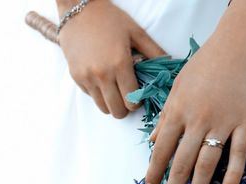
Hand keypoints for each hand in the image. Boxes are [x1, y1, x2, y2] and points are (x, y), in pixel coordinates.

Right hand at [57, 0, 165, 117]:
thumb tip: (169, 69)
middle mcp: (102, 75)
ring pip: (102, 107)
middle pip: (117, 111)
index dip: (138, 102)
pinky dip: (98, 93)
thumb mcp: (136, 32)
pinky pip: (90, 96)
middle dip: (126, 108)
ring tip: (116, 90)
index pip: (132, 101)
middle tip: (128, 96)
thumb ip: (154, 52)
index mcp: (120, 65)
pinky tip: (102, 79)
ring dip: (111, 103)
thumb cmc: (109, 18)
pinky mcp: (75, 76)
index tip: (139, 95)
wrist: (77, 7)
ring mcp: (86, 77)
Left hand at [144, 0, 245, 183]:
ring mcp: (222, 123)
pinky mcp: (245, 123)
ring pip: (207, 163)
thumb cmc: (204, 65)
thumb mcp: (177, 87)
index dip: (154, 172)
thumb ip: (165, 116)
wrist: (238, 47)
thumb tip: (154, 142)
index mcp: (177, 112)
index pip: (162, 150)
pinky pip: (239, 154)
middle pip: (182, 163)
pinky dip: (233, 175)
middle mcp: (197, 121)